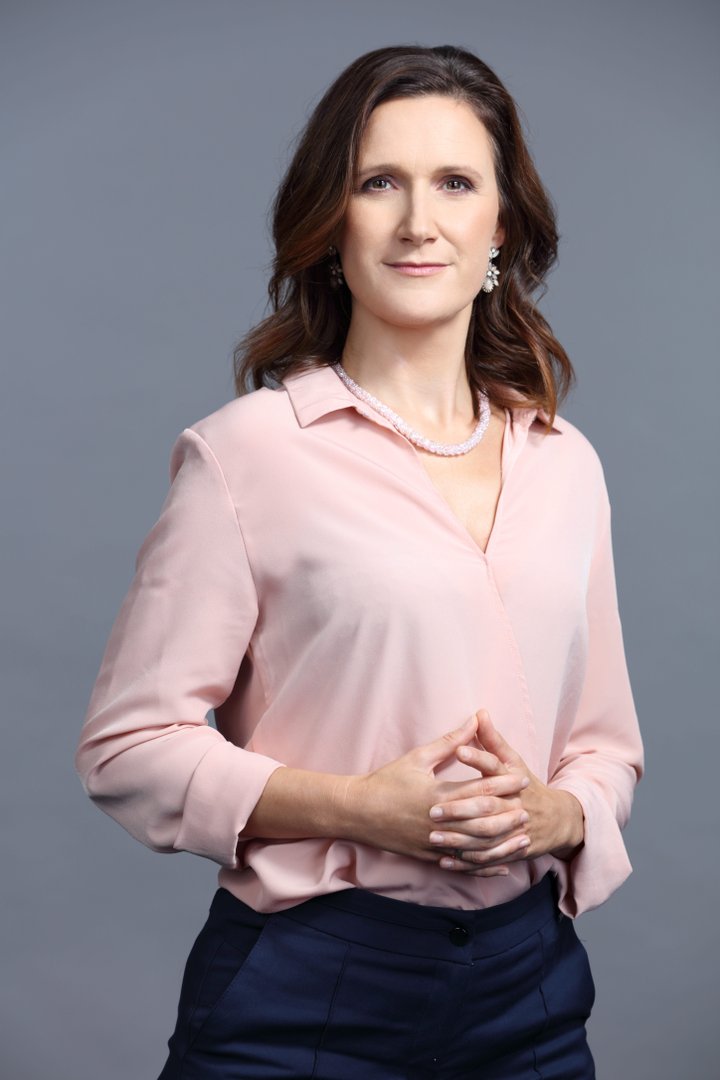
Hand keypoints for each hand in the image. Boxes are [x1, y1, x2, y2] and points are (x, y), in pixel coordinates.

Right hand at [345, 714, 531, 872]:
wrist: (358, 811)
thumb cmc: (387, 780)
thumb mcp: (418, 757)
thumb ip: (450, 741)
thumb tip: (474, 721)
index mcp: (437, 795)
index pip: (478, 788)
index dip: (503, 783)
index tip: (522, 778)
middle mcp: (438, 821)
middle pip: (482, 820)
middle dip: (508, 815)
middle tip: (529, 809)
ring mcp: (434, 842)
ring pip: (476, 847)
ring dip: (502, 843)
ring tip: (522, 837)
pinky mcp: (429, 856)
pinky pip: (462, 865)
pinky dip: (484, 867)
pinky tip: (502, 866)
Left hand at [428, 710, 584, 873]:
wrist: (557, 820)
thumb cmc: (527, 784)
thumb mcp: (513, 760)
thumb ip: (493, 739)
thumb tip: (479, 712)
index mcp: (514, 779)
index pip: (496, 765)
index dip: (478, 757)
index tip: (458, 750)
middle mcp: (515, 804)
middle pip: (488, 807)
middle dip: (460, 809)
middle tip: (432, 809)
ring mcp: (515, 830)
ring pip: (485, 836)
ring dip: (458, 839)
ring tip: (432, 837)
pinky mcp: (512, 850)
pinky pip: (488, 858)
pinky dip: (467, 861)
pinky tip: (445, 861)